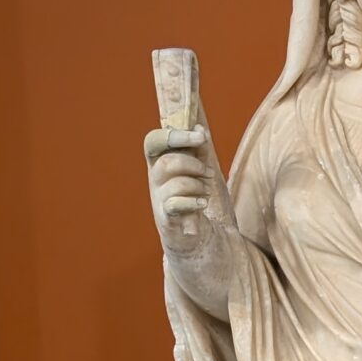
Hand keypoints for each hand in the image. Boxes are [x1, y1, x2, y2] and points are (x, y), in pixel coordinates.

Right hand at [143, 124, 233, 254]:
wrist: (188, 231)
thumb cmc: (192, 193)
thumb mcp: (197, 168)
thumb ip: (199, 148)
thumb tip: (199, 128)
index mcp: (159, 161)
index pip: (153, 141)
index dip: (174, 135)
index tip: (200, 135)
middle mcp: (154, 178)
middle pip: (167, 162)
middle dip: (193, 165)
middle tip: (208, 173)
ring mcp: (158, 198)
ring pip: (176, 184)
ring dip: (198, 186)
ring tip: (205, 192)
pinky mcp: (166, 217)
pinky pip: (175, 205)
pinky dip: (193, 203)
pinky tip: (202, 204)